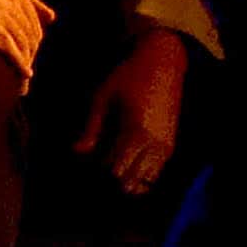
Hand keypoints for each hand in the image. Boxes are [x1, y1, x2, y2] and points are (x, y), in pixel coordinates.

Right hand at [0, 0, 54, 76]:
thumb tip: (51, 17)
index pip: (36, 24)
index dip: (33, 47)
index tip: (27, 64)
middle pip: (30, 35)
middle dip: (29, 57)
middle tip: (22, 79)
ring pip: (20, 41)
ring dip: (23, 65)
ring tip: (20, 84)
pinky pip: (5, 43)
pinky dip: (16, 61)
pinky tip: (21, 74)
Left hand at [75, 25, 192, 199]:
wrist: (162, 64)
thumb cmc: (128, 76)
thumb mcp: (103, 97)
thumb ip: (91, 128)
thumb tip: (76, 152)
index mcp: (135, 132)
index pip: (115, 170)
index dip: (97, 174)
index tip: (85, 166)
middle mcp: (154, 145)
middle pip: (131, 182)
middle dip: (111, 181)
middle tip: (95, 167)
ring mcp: (165, 148)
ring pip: (146, 182)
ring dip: (127, 180)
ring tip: (109, 165)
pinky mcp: (170, 147)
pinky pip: (155, 174)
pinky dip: (139, 175)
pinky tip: (124, 163)